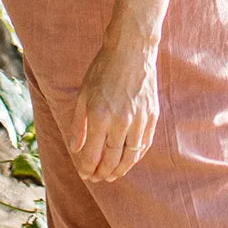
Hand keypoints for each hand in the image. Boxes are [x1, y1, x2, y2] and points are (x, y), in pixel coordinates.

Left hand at [67, 41, 157, 180]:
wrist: (132, 49)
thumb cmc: (103, 69)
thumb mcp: (83, 94)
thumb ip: (78, 124)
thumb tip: (75, 148)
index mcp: (99, 117)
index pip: (93, 155)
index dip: (88, 169)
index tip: (85, 174)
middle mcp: (120, 122)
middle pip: (112, 160)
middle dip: (102, 173)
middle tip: (97, 178)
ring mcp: (139, 119)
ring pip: (130, 156)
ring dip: (120, 170)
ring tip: (112, 175)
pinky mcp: (152, 115)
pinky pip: (144, 143)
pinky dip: (136, 155)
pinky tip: (129, 159)